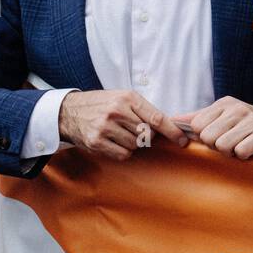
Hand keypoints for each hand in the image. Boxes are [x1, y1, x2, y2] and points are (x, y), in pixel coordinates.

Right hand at [59, 90, 187, 161]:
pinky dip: (122, 152)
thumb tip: (169, 126)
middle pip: (147, 134)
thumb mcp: (123, 98)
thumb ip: (143, 110)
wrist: (69, 111)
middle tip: (133, 130)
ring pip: (136, 145)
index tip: (183, 140)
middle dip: (146, 136)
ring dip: (133, 144)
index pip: (156, 118)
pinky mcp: (96, 142)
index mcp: (128, 98)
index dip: (172, 131)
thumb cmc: (101, 104)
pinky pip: (122, 154)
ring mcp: (105, 127)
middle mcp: (117, 111)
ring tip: (120, 133)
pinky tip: (113, 142)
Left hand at [172, 97, 252, 159]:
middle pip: (208, 138)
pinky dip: (243, 155)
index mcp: (224, 103)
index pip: (197, 125)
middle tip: (228, 142)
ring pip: (223, 146)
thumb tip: (173, 120)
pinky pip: (241, 152)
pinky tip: (249, 148)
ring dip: (230, 151)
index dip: (203, 136)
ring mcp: (251, 121)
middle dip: (216, 145)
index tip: (215, 135)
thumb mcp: (221, 114)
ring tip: (238, 145)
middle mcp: (237, 109)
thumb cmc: (242, 121)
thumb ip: (197, 117)